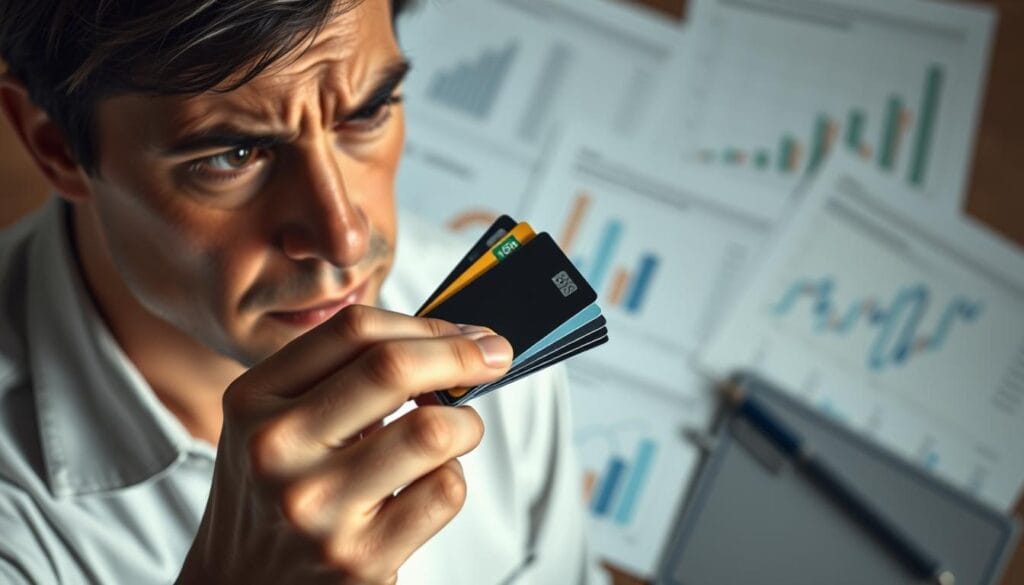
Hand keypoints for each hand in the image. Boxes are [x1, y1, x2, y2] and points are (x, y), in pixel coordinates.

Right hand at [176, 305, 513, 584]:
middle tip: (494, 356)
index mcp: (254, 399)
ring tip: (454, 433)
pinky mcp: (359, 558)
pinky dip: (452, 477)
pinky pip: (445, 491)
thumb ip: (344, 374)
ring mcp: (317, 507)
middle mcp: (276, 449)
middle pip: (393, 368)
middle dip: (461, 355)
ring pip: (432, 430)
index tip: (464, 331)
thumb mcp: (279, 421)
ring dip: (465, 423)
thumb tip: (454, 340)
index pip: (353, 330)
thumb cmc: (276, 493)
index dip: (424, 324)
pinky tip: (427, 484)